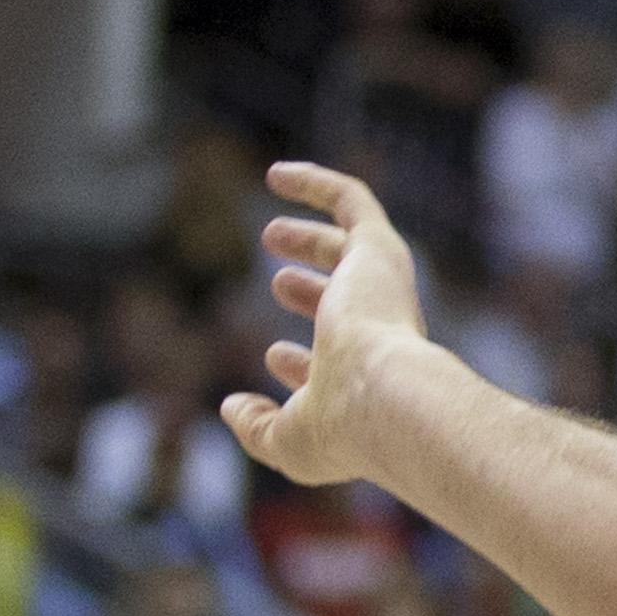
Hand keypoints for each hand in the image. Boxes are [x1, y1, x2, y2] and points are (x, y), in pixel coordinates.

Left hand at [222, 164, 440, 490]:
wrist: (387, 399)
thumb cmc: (343, 430)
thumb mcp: (287, 440)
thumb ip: (255, 426)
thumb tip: (229, 407)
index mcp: (369, 376)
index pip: (338, 361)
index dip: (301, 361)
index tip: (273, 355)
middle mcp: (383, 329)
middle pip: (347, 302)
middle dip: (313, 291)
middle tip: (278, 283)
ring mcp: (383, 287)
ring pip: (352, 248)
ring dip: (311, 239)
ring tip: (269, 233)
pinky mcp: (378, 250)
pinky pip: (352, 200)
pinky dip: (316, 184)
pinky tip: (276, 176)